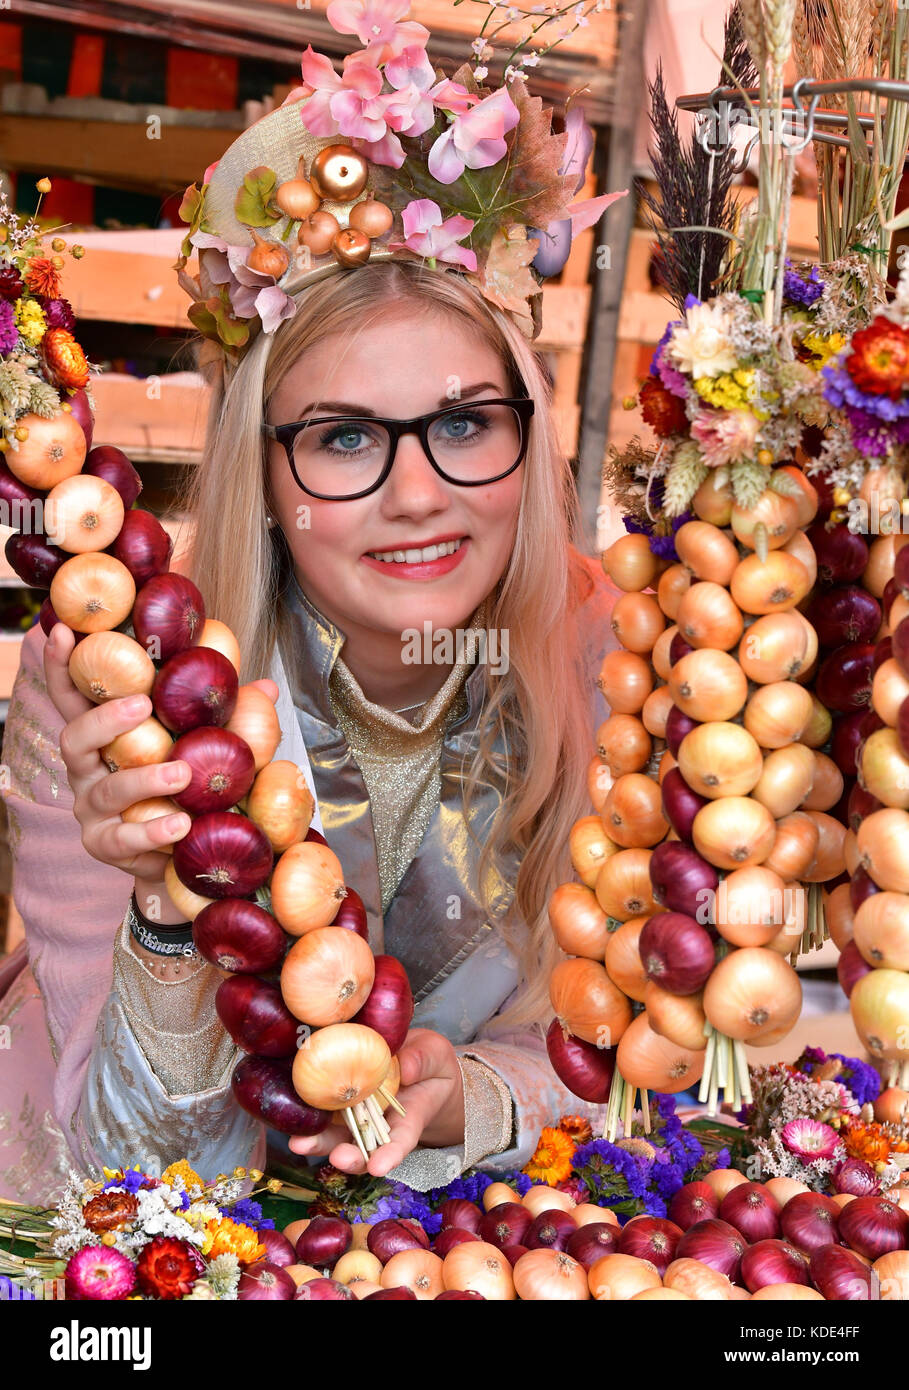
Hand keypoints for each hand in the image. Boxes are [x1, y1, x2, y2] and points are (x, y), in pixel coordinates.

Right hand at [44, 620, 277, 900]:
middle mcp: (88, 769)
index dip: (61, 665)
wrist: (182, 858)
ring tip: (182, 774)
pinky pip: (123, 837)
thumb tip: (268, 688)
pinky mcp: (105, 845)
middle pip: (74, 737)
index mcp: (103, 736)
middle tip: (140, 704)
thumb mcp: (207, 747)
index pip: (72, 695)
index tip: (64, 631)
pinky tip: (180, 824)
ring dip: (144, 778)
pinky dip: (153, 831)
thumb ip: (230, 719)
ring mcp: (91, 809)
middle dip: (104, 719)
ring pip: (107, 789)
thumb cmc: (189, 788)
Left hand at [288, 1028, 464, 1177]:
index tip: (379, 1168)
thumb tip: (405, 1068)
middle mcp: (379, 1125)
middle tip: (336, 1158)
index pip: (400, 1140)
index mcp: (409, 1117)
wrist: (414, 1062)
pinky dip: (309, 1116)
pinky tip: (292, 1114)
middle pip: (362, 1148)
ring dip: (319, 1142)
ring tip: (300, 1143)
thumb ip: (423, 1060)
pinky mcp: (338, 1102)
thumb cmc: (430, 1063)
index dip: (390, 1155)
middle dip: (349, 1157)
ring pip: (337, 1135)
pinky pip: (323, 1110)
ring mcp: (356, 1116)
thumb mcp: (435, 1055)